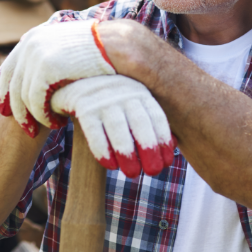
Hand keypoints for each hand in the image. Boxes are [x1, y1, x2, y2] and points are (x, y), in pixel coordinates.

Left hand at [0, 20, 114, 136]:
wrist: (119, 43)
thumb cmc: (102, 51)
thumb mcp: (71, 50)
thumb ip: (55, 58)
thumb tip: (43, 74)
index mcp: (35, 37)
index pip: (11, 68)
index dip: (7, 91)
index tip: (9, 110)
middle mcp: (31, 43)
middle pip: (12, 83)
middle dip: (17, 109)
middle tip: (28, 128)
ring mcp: (37, 54)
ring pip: (23, 96)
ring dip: (35, 116)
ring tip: (51, 126)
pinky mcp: (46, 69)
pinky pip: (36, 101)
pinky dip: (45, 116)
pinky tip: (59, 123)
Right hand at [51, 75, 175, 176]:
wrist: (76, 77)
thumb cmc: (112, 98)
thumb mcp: (133, 102)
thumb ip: (150, 121)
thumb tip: (175, 144)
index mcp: (140, 92)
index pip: (156, 116)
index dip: (163, 140)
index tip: (167, 162)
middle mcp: (124, 93)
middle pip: (140, 122)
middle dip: (149, 148)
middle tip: (153, 172)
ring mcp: (103, 99)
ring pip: (118, 127)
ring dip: (127, 152)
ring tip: (133, 174)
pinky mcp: (83, 106)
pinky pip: (94, 130)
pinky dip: (102, 150)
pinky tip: (110, 166)